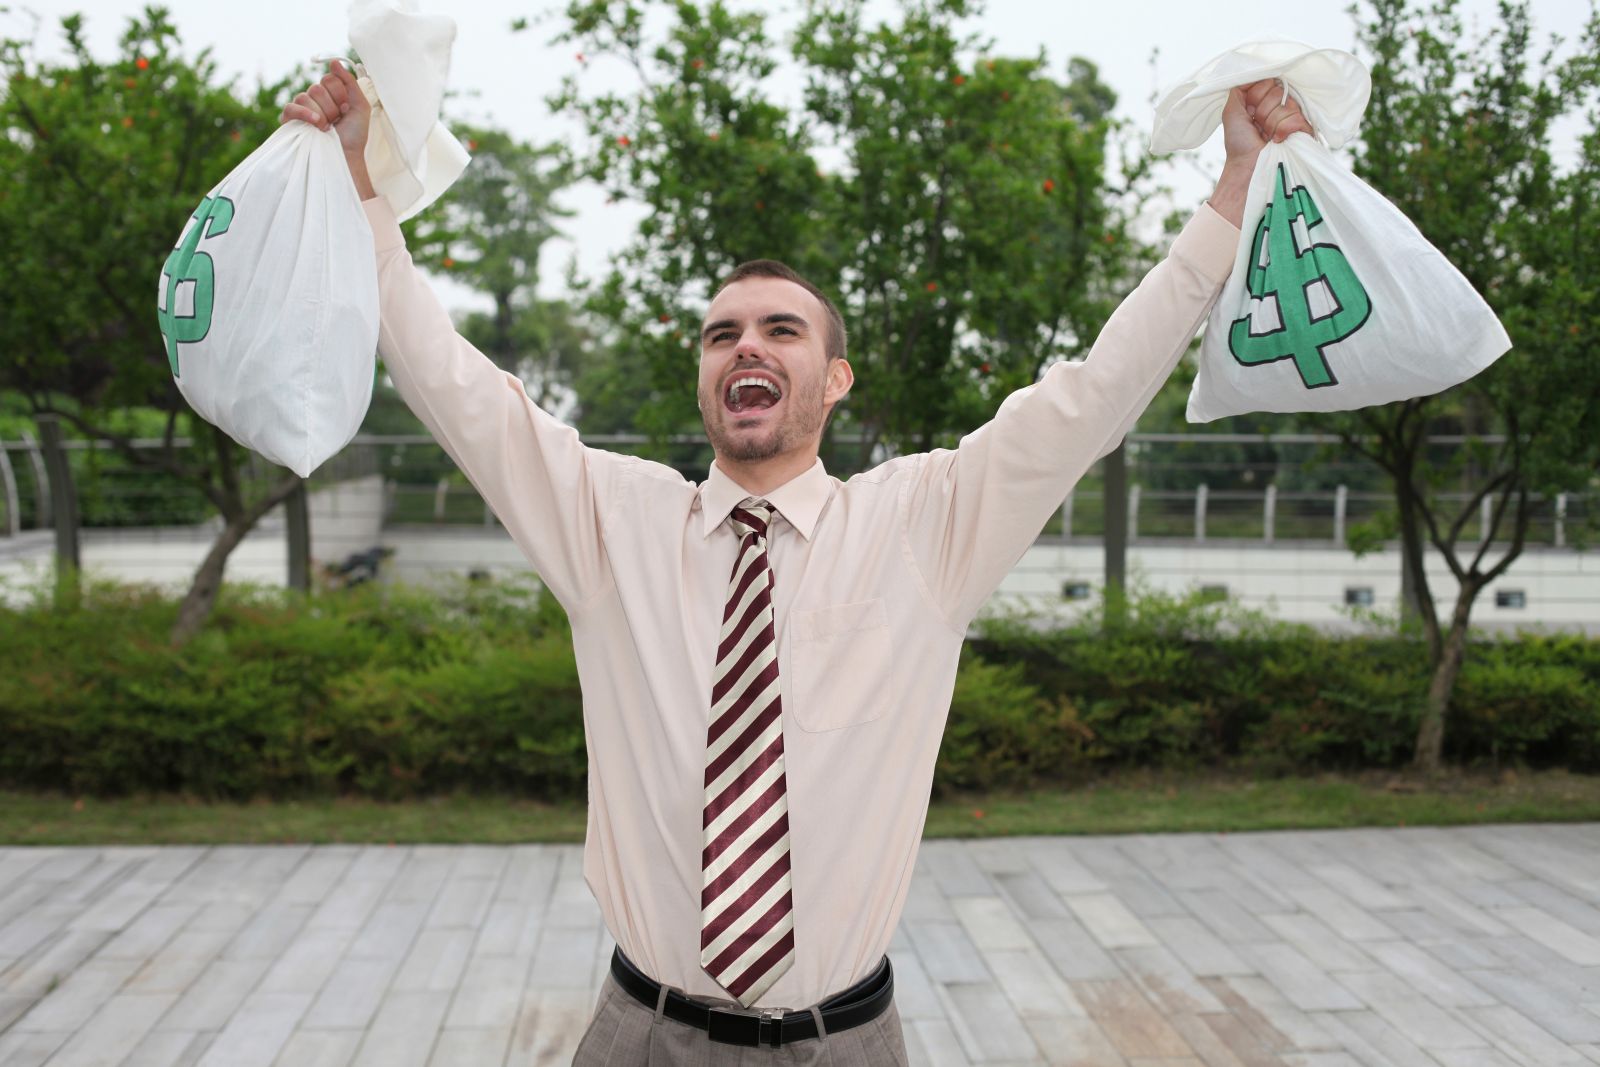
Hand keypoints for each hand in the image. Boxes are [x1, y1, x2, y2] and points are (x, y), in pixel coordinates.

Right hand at [280, 59, 369, 156]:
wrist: (346, 156)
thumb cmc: (354, 134)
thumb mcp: (360, 106)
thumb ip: (350, 82)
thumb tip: (334, 61)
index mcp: (329, 93)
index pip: (329, 79)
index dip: (340, 94)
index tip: (346, 109)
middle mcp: (314, 98)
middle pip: (318, 87)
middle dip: (332, 107)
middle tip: (337, 120)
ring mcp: (301, 108)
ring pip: (306, 97)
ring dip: (322, 115)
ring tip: (328, 128)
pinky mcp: (290, 120)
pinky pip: (291, 108)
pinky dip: (304, 114)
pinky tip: (316, 123)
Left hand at [1208, 78, 1315, 226]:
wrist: (1247, 169)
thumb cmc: (1239, 144)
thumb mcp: (1232, 111)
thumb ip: (1239, 88)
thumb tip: (1248, 70)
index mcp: (1266, 99)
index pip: (1269, 79)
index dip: (1256, 96)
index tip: (1249, 112)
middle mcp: (1283, 105)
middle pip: (1278, 90)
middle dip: (1263, 111)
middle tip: (1258, 127)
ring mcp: (1296, 117)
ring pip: (1287, 105)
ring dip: (1271, 123)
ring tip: (1267, 137)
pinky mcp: (1306, 130)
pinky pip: (1297, 119)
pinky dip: (1283, 131)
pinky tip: (1277, 141)